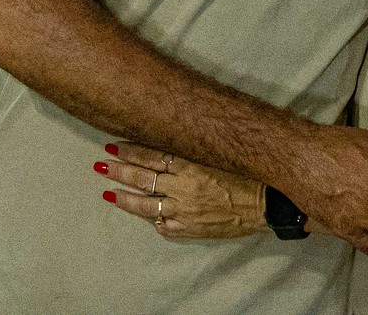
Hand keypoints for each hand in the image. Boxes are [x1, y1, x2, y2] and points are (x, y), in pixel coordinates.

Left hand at [98, 142, 267, 239]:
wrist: (267, 204)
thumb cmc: (248, 173)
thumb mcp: (220, 153)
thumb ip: (195, 149)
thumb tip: (171, 137)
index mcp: (191, 164)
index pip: (152, 155)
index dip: (131, 150)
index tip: (114, 145)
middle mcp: (183, 187)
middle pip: (143, 178)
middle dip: (119, 170)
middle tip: (101, 164)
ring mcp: (184, 211)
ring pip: (145, 205)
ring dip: (124, 198)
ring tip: (107, 192)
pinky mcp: (189, 229)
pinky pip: (163, 226)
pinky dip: (152, 220)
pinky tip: (141, 216)